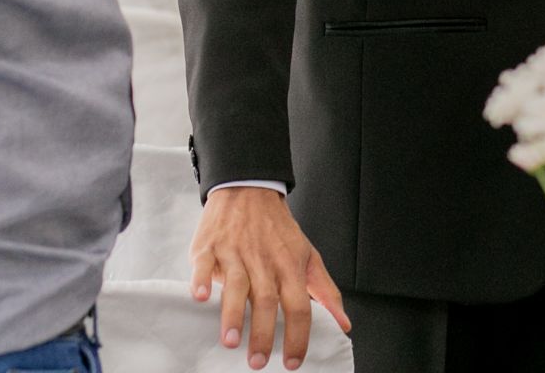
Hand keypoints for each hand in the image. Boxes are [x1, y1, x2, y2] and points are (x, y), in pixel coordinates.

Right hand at [188, 187, 348, 371]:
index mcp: (289, 266)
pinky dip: (202, 280)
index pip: (299, 306)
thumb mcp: (308, 255)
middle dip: (262, 333)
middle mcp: (264, 260)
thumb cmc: (278, 230)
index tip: (292, 362)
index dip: (298, 335)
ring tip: (231, 341)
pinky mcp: (210, 245)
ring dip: (233, 314)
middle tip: (258, 362)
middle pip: (266, 300)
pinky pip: (205, 264)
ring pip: (236, 285)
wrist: (249, 188)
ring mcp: (235, 252)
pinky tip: (201, 297)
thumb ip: (325, 290)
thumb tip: (343, 323)